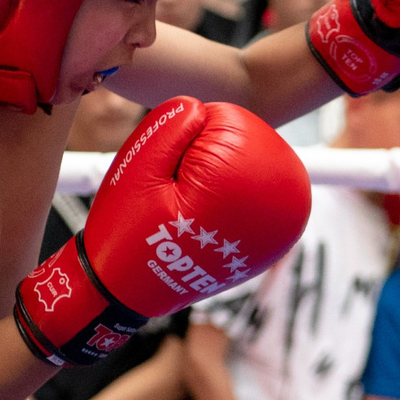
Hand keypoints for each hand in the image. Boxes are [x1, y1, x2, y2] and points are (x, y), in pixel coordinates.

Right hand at [14, 98, 311, 365]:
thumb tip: (201, 108)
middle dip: (209, 155)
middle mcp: (272, 213)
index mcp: (240, 185)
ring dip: (224, 176)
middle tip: (174, 189)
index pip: (228, 122)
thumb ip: (172, 126)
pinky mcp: (265, 250)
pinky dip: (231, 201)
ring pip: (254, 174)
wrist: (125, 291)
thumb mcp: (139, 167)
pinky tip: (201, 216)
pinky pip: (254, 206)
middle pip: (248, 147)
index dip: (189, 133)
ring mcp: (275, 236)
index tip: (167, 165)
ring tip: (186, 206)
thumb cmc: (126, 229)